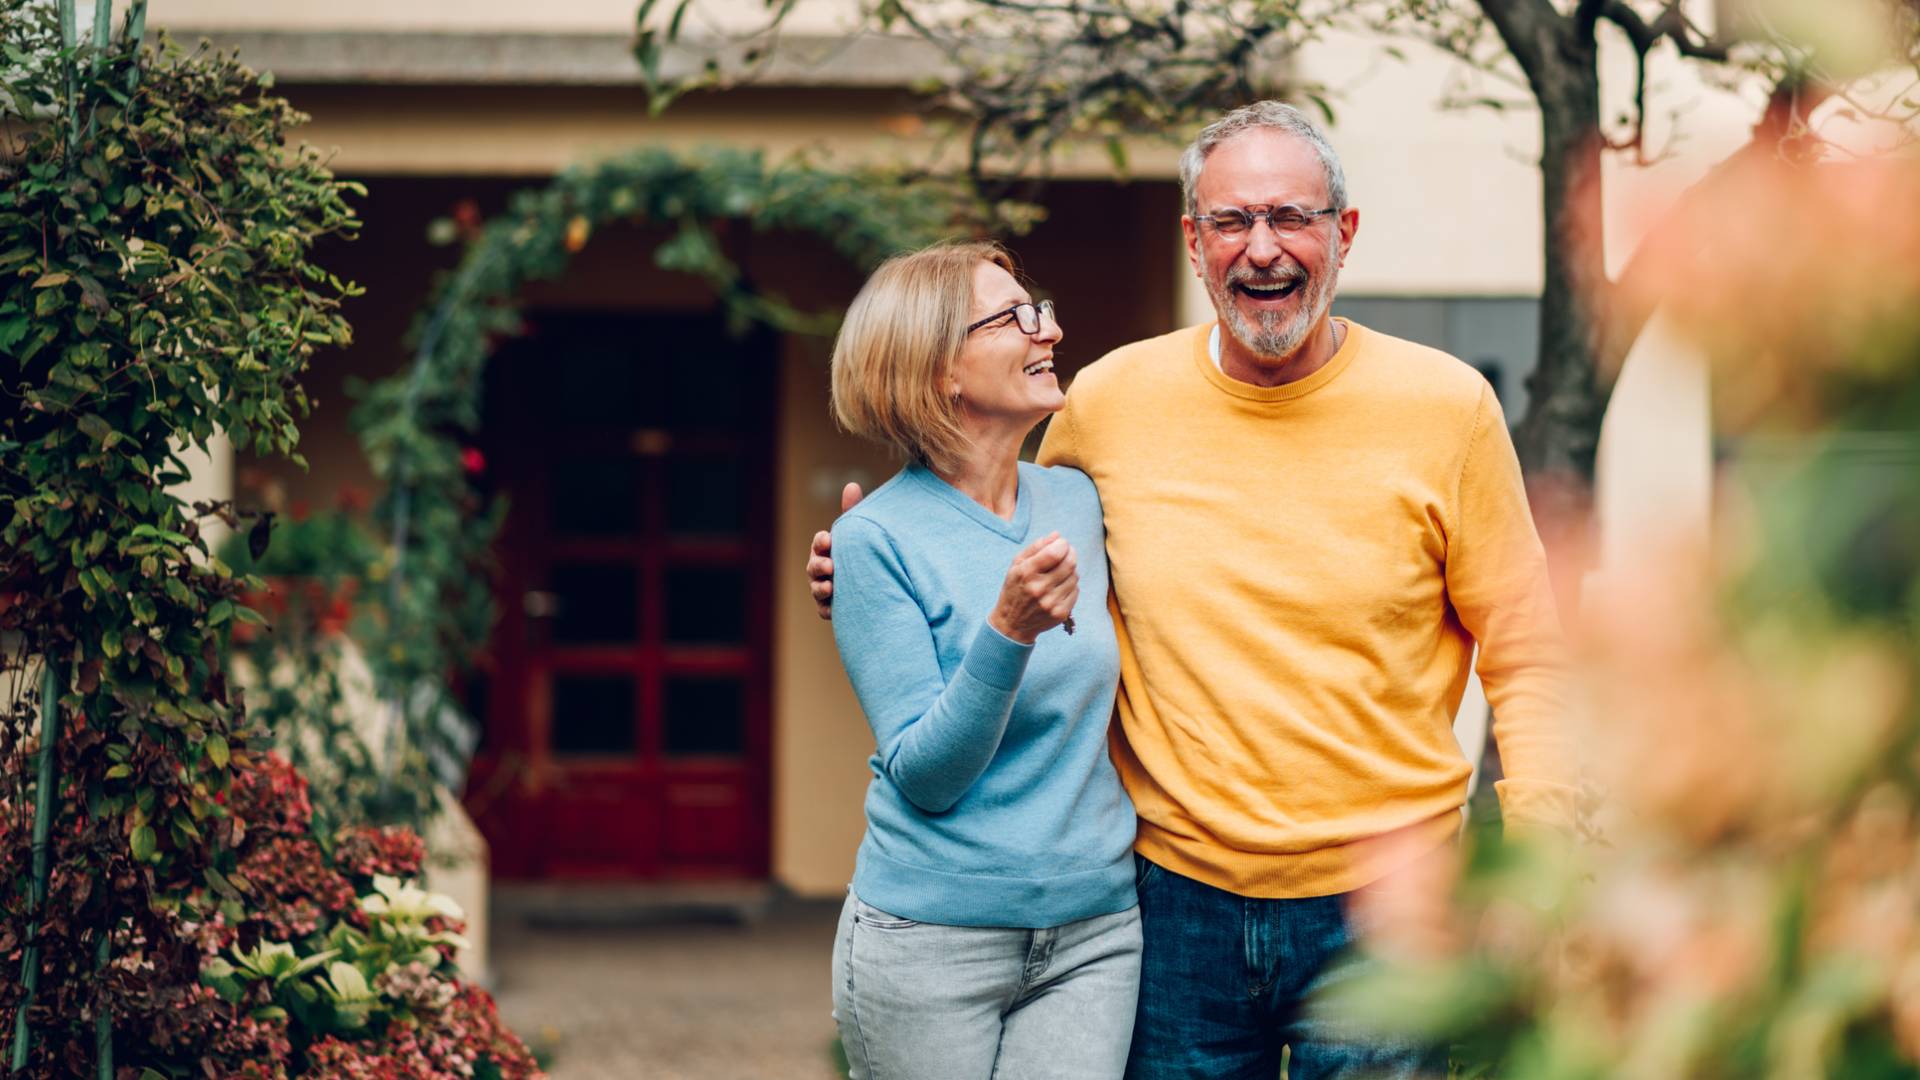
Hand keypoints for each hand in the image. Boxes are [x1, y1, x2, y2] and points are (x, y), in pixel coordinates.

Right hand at [809, 482, 864, 619]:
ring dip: (821, 588)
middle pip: (814, 566)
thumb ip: (853, 511)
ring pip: (817, 589)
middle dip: (819, 565)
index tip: (828, 539)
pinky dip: (829, 609)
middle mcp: (821, 568)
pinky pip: (825, 610)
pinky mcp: (831, 608)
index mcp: (827, 548)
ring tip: (831, 587)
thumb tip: (851, 485)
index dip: (821, 541)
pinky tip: (836, 609)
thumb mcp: (858, 531)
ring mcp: (823, 588)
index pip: (819, 542)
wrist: (874, 583)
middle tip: (830, 566)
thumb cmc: (861, 551)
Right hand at [988, 532, 1078, 644]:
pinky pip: (1075, 591)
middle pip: (1069, 564)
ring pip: (1075, 577)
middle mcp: (1039, 588)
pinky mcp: (1060, 613)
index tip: (1061, 543)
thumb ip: (1036, 547)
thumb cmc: (1015, 589)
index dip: (1062, 544)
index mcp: (1026, 573)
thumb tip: (1057, 535)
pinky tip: (1060, 587)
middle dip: (1071, 554)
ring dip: (1071, 570)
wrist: (1012, 623)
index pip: (1055, 553)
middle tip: (1068, 552)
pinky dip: (1071, 585)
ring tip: (1060, 572)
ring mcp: (1051, 603)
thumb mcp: (1017, 565)